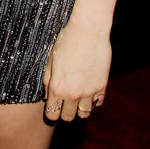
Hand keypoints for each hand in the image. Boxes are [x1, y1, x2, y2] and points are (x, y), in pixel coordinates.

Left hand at [43, 0, 115, 121]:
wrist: (88, 31)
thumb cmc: (66, 41)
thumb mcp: (51, 60)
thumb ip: (48, 80)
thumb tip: (48, 95)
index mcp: (57, 88)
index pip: (52, 114)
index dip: (51, 111)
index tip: (53, 106)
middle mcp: (73, 94)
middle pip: (68, 117)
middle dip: (65, 111)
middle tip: (65, 101)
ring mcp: (89, 92)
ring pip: (84, 114)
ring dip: (80, 108)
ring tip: (78, 97)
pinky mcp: (102, 87)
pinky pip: (98, 103)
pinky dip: (93, 100)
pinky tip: (89, 89)